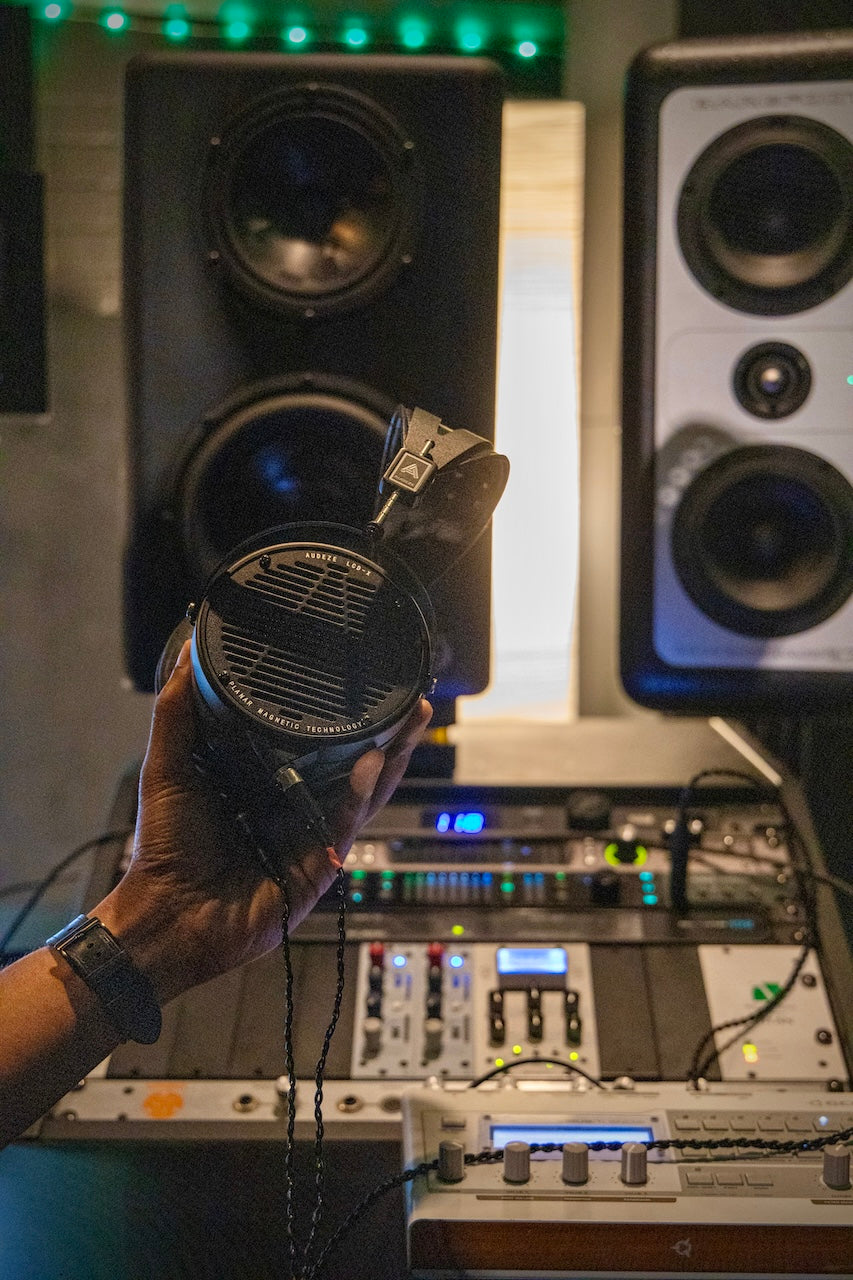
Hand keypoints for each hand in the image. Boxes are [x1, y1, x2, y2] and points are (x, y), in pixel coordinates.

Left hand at [96, 641, 431, 1003]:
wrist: (166, 910)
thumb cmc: (166, 847)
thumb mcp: (170, 765)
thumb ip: (178, 711)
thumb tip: (186, 654)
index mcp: (271, 783)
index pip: (320, 744)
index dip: (345, 716)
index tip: (363, 679)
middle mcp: (299, 807)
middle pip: (357, 765)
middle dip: (389, 733)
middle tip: (411, 700)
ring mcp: (312, 837)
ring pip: (365, 793)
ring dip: (392, 758)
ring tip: (410, 720)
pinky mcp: (318, 866)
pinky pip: (344, 825)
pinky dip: (358, 795)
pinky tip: (372, 764)